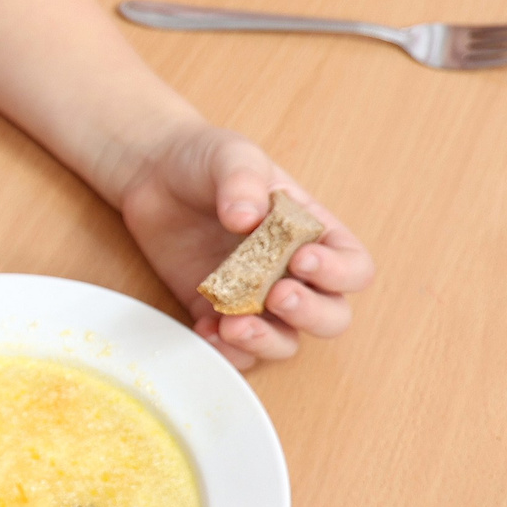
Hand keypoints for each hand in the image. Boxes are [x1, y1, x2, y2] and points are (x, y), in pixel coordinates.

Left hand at [117, 122, 373, 370]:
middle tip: (277, 296)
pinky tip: (206, 331)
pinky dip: (225, 349)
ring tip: (234, 325)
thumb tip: (246, 220)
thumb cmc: (206, 161)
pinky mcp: (217, 312)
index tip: (301, 259)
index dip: (338, 273)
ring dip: (267, 342)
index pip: (353, 267)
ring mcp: (256, 297)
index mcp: (313, 234)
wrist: (153, 175)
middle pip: (331, 316)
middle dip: (310, 314)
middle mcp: (292, 273)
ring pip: (285, 341)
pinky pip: (234, 348)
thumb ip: (243, 182)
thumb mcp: (231, 156)